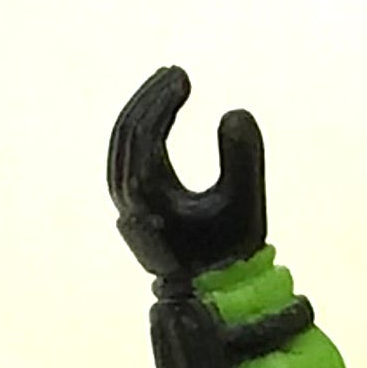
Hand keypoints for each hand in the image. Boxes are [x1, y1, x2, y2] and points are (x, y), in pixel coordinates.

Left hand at [108, 66, 267, 284]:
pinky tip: (154, 120)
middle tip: (174, 72)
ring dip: (142, 112)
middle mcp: (128, 197)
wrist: (211, 295)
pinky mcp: (129, 207)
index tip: (185, 77)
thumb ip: (243, 157)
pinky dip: (138, 133)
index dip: (163, 101)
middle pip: (127, 133)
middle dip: (150, 98)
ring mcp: (124, 204)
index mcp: (150, 194)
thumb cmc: (230, 252)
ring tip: (165, 86)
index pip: (146, 134)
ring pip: (121, 145)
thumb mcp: (246, 203)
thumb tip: (233, 113)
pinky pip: (123, 158)